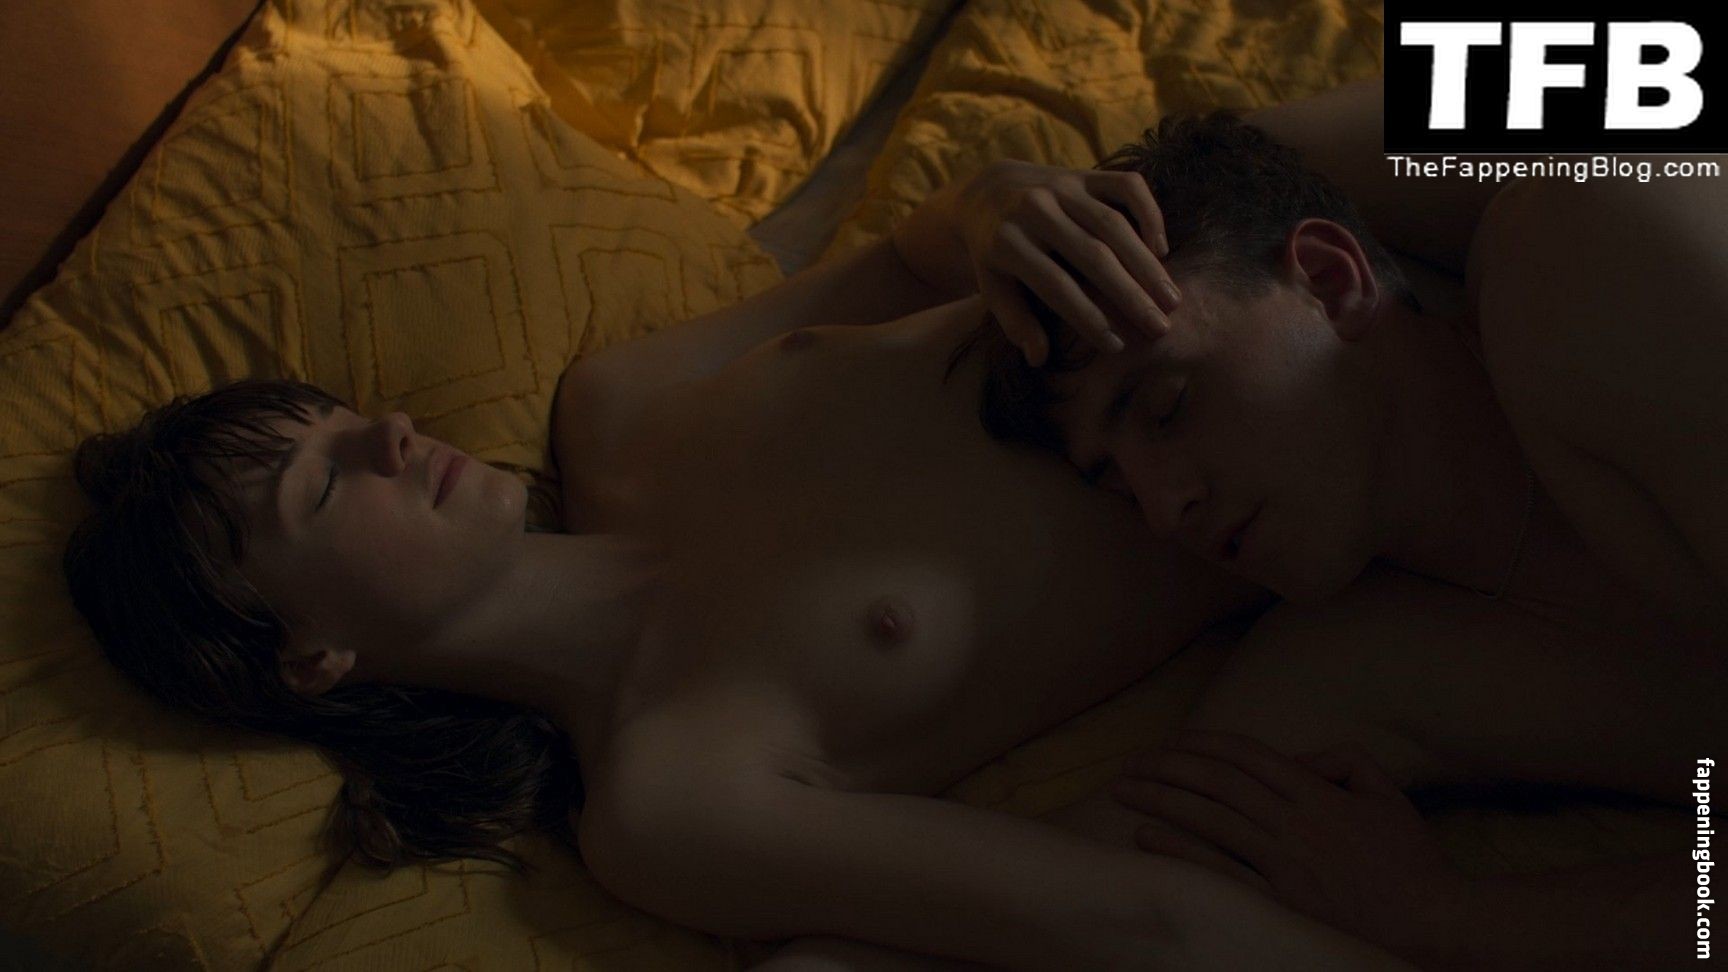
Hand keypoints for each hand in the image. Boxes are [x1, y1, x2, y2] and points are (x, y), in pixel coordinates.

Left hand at [891, 159, 1179, 366]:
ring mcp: (1062, 186)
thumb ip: (1014, 321)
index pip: (1055, 285)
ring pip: (1114, 224)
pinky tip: (1161, 249)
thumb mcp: (992, 287)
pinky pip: (1127, 186)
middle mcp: (1035, 209)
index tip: (1116, 345)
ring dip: (1147, 263)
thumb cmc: (996, 255)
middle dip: (1130, 294)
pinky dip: (1149, 214)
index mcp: (1007, 242)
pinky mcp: (1084, 173)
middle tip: (1160, 327)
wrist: (988, 193)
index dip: (1087, 317)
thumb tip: (1038, 358)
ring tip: (1171, 299)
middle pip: (1092, 255)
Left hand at [1108, 730, 1470, 967]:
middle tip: (1132, 763)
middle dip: (1168, 767)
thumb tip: (1297, 756)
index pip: (1247, 756)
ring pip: (1211, 820)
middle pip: (1218, 783)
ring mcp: (1287, 864)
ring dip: (1162, 800)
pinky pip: (1221, 872)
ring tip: (1125, 791)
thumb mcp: (1387, 794)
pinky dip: (1181, 852)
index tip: (1170, 742)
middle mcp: (1297, 823)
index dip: (1202, 744)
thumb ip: (1343, 760)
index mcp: (1318, 794)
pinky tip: (1147, 838)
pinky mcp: (1282, 903)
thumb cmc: (1412, 862)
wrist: (1436, 926)